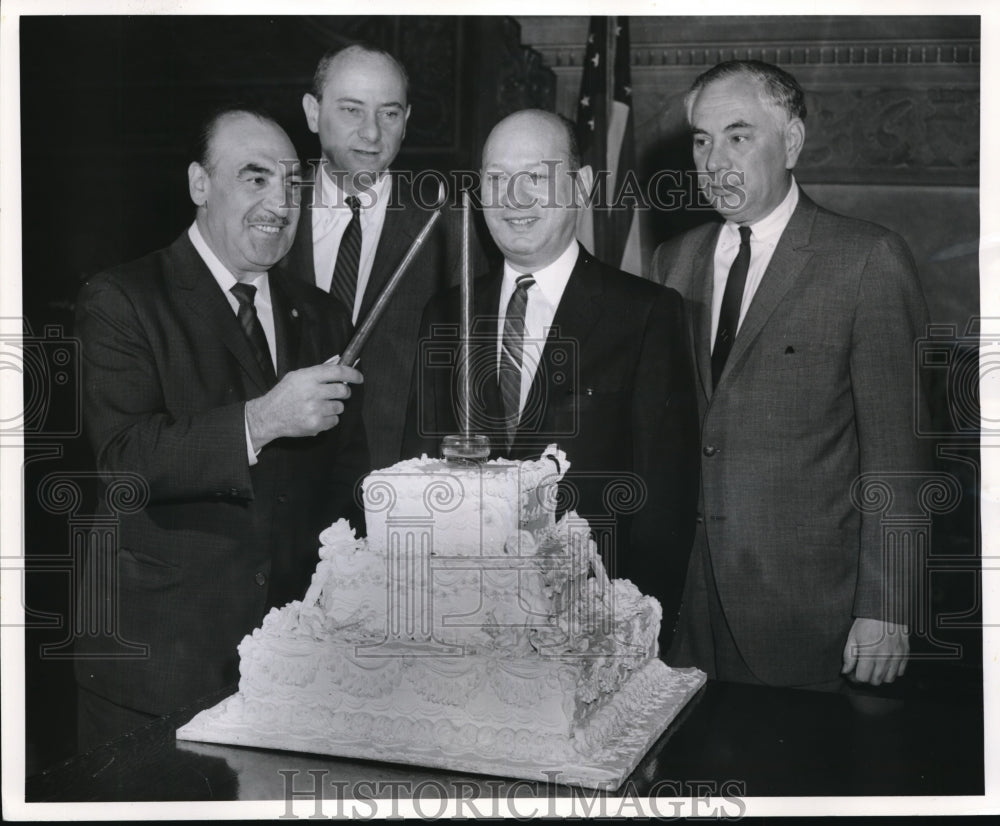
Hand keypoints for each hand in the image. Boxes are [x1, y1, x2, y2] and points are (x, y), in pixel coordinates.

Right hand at [245, 362, 362, 450]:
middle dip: (344, 392)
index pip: (338, 372)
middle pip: (342, 390)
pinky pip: (334, 420)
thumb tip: (339, 364)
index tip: (359, 377)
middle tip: (339, 393)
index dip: (352, 374)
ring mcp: (314, 409)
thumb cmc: (284, 395)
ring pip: (340, 407)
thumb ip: (318, 371)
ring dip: (334, 407)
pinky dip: (329, 419)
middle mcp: (312, 392)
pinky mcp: (316, 424)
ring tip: (320, 407)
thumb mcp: (297, 376)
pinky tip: (316, 416)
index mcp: (307, 377)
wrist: (269, 416)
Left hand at [841, 617, 908, 685]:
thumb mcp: (852, 636)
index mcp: (869, 652)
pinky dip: (893, 672)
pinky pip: (900, 672)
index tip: (854, 673)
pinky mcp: (905, 653)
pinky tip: (886, 665)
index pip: (862, 678)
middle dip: (867, 678)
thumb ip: (849, 656)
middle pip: (876, 681)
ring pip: (889, 679)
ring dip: (880, 677)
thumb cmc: (867, 621)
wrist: (886, 609)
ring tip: (874, 669)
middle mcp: (884, 656)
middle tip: (863, 670)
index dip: (856, 677)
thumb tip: (845, 671)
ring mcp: (896, 656)